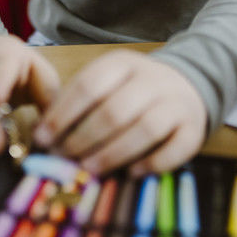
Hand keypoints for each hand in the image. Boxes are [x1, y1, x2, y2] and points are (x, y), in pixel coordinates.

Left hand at [33, 51, 205, 176]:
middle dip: (84, 138)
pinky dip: (152, 163)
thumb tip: (45, 137)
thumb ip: (78, 105)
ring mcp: (176, 102)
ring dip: (114, 152)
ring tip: (90, 169)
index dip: (63, 113)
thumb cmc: (132, 91)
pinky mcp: (193, 128)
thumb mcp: (106, 84)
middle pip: (115, 109)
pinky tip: (132, 173)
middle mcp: (152, 79)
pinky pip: (174, 148)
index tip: (43, 138)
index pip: (89, 85)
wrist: (185, 86)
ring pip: (146, 128)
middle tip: (65, 158)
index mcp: (123, 64)